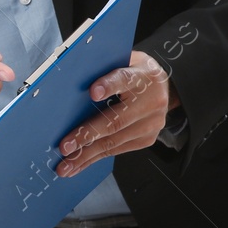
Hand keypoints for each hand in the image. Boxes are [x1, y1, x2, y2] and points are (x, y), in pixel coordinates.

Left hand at [56, 51, 178, 176]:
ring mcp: (150, 123)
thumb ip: (103, 69)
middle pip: (116, 120)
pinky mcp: (146, 139)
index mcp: (143, 76)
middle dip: (87, 135)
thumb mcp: (123, 61)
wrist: (162, 87)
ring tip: (65, 165)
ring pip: (114, 141)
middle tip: (65, 147)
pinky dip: (94, 158)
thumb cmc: (133, 73)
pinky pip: (116, 150)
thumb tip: (70, 83)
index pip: (125, 79)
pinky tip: (78, 165)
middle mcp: (151, 102)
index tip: (93, 93)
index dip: (109, 86)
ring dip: (86, 155)